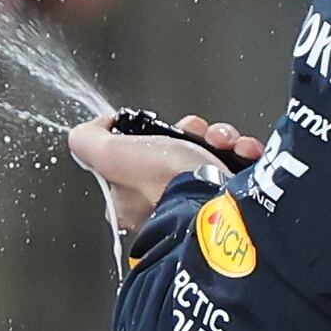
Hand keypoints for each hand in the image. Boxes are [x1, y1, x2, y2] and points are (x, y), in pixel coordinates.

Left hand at [66, 111, 239, 237]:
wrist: (216, 202)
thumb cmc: (164, 184)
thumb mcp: (109, 154)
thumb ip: (88, 140)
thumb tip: (94, 127)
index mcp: (134, 199)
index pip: (136, 161)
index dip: (149, 138)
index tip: (159, 129)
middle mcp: (167, 202)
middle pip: (178, 151)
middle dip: (191, 132)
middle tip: (195, 132)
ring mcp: (201, 201)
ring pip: (210, 153)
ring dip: (219, 138)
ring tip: (222, 141)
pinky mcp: (233, 198)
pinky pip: (238, 164)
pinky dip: (242, 151)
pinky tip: (241, 150)